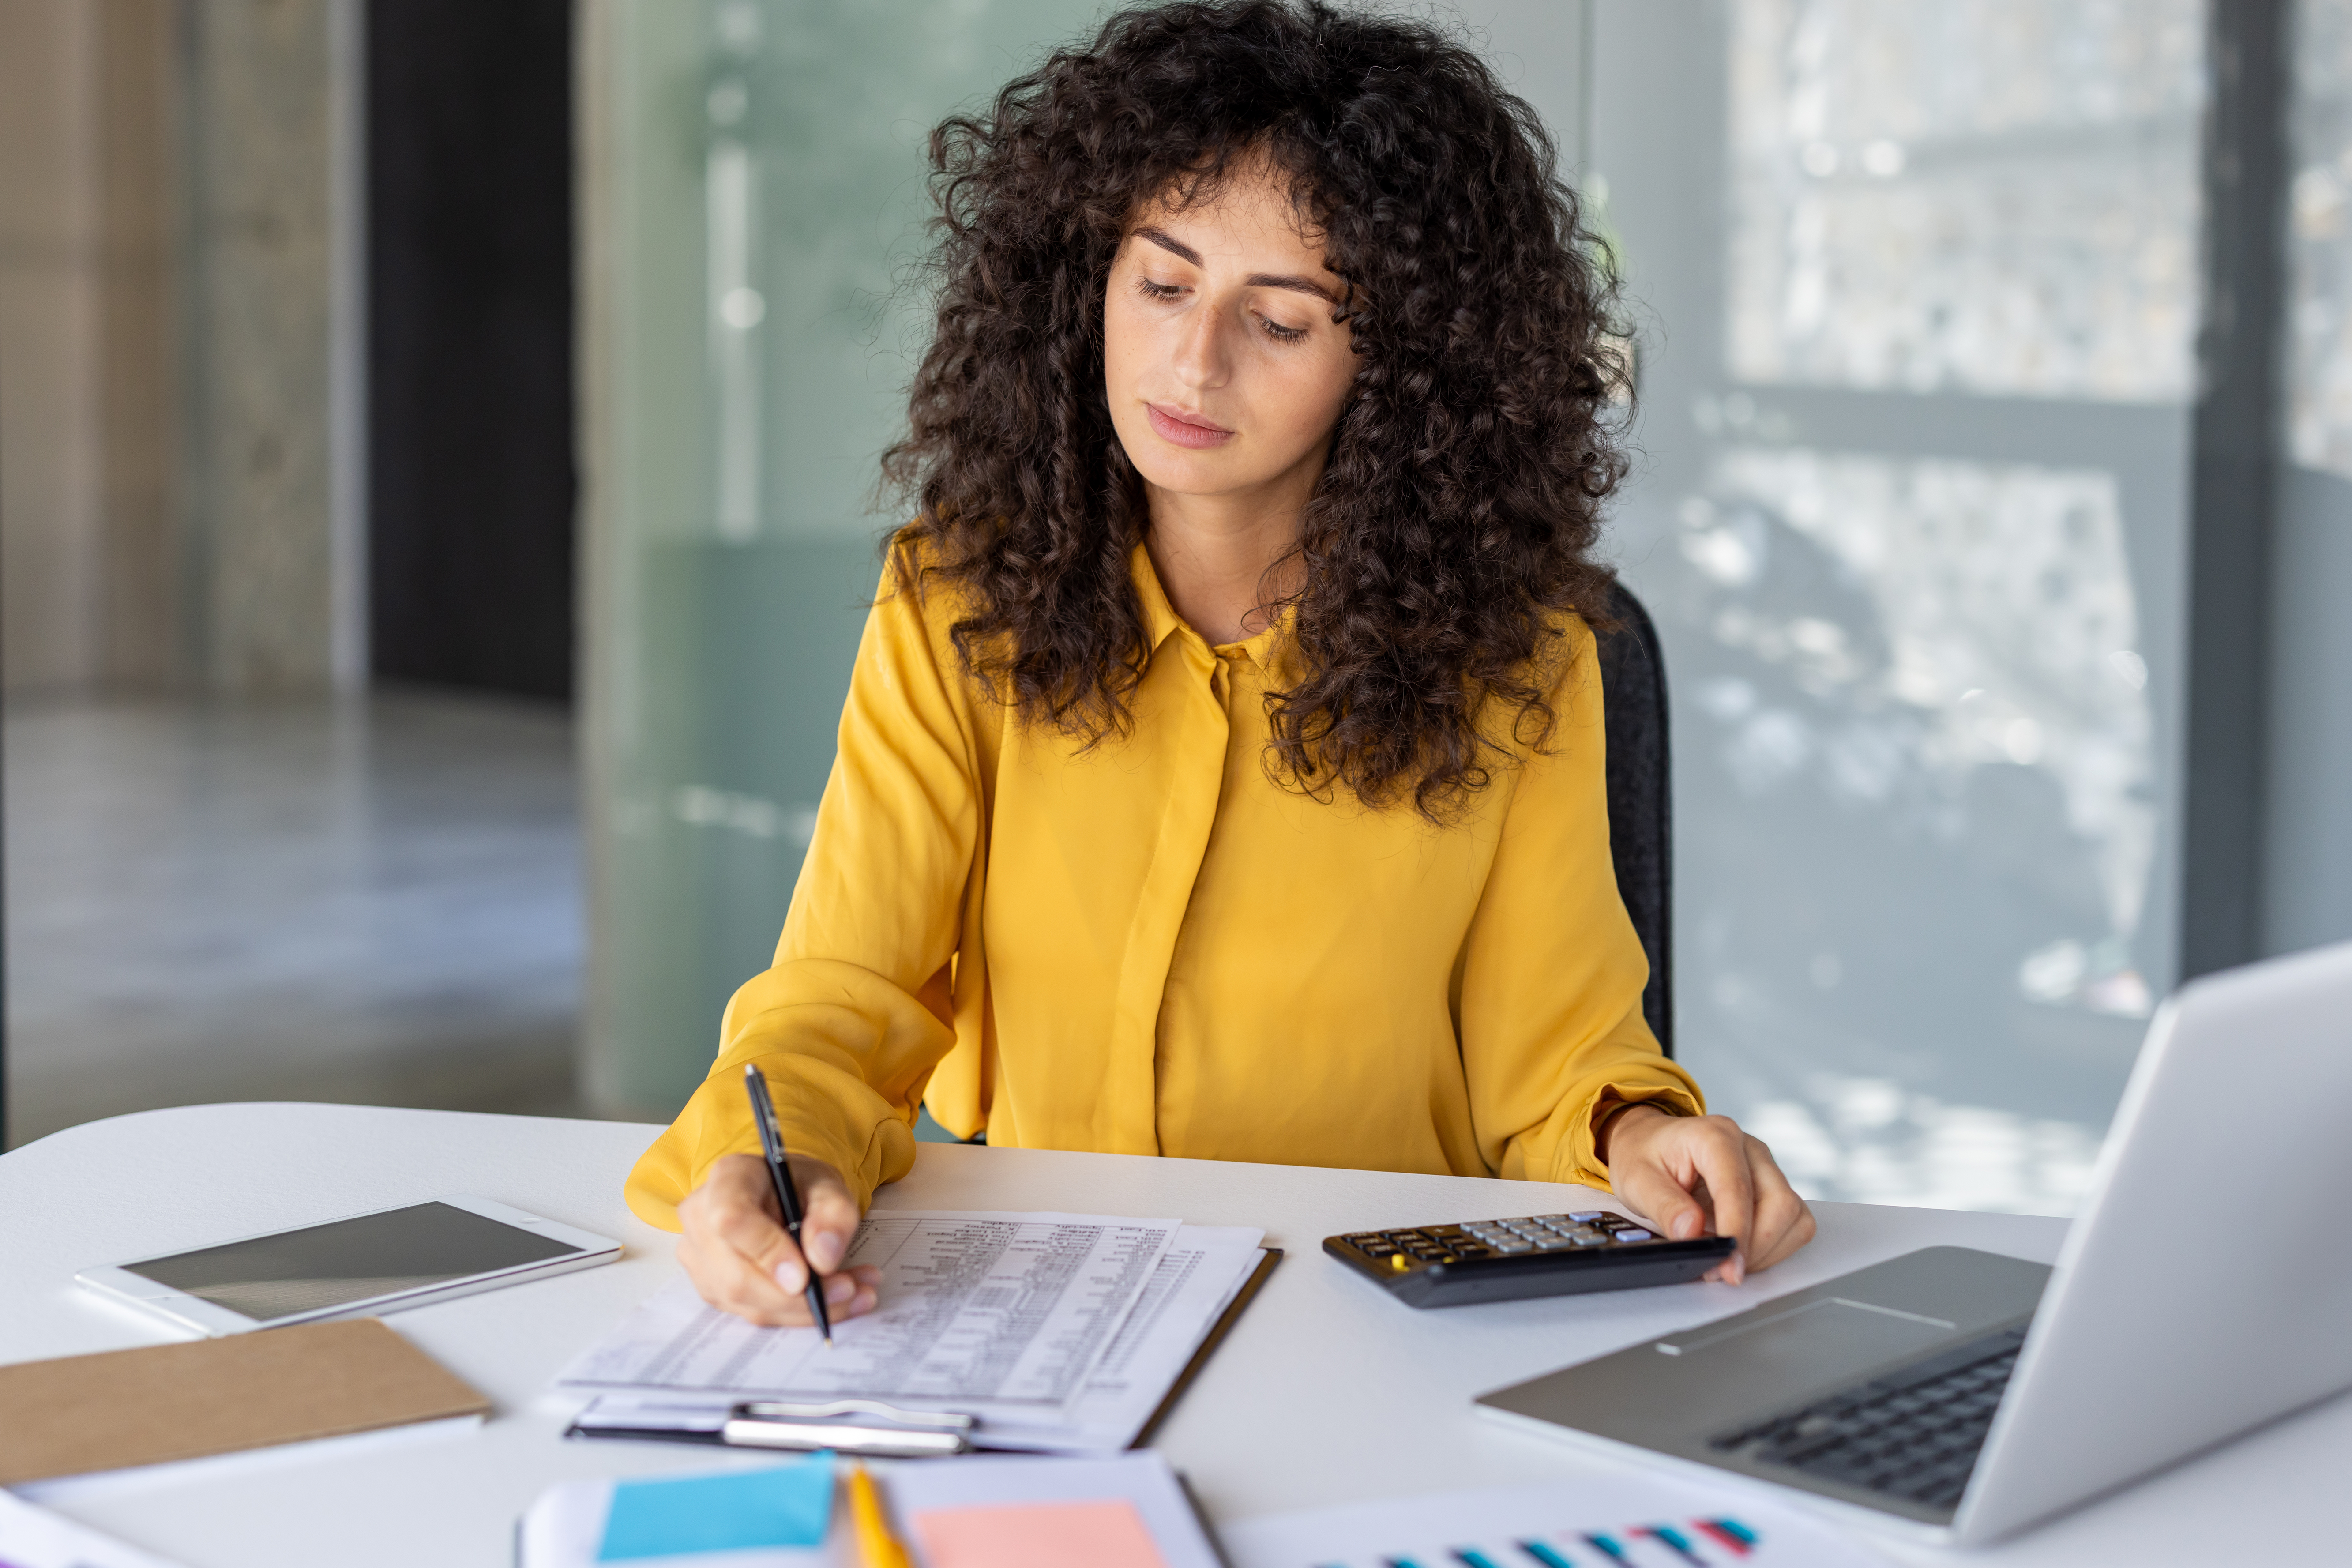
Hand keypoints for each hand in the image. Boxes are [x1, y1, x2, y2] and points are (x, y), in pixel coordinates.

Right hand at [676, 1152, 881, 1326]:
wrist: (780, 1193)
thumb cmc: (799, 1185)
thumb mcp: (829, 1185)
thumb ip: (832, 1214)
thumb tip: (822, 1260)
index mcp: (728, 1179)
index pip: (732, 1220)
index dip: (768, 1253)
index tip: (806, 1276)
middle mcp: (701, 1219)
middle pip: (737, 1276)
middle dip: (798, 1297)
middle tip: (849, 1290)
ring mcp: (699, 1257)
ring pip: (745, 1302)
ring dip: (804, 1309)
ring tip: (852, 1293)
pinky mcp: (710, 1286)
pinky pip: (750, 1311)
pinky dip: (795, 1313)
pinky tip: (831, 1300)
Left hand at [1601, 1107, 1814, 1284]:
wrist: (1648, 1142)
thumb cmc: (1644, 1155)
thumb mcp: (1637, 1180)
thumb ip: (1664, 1207)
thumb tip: (1692, 1233)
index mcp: (1715, 1136)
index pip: (1739, 1190)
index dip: (1737, 1234)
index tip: (1726, 1268)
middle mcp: (1749, 1148)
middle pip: (1779, 1204)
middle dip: (1755, 1247)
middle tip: (1720, 1270)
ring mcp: (1765, 1166)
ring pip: (1794, 1215)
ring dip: (1767, 1250)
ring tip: (1727, 1260)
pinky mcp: (1772, 1185)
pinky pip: (1793, 1221)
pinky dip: (1774, 1245)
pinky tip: (1742, 1250)